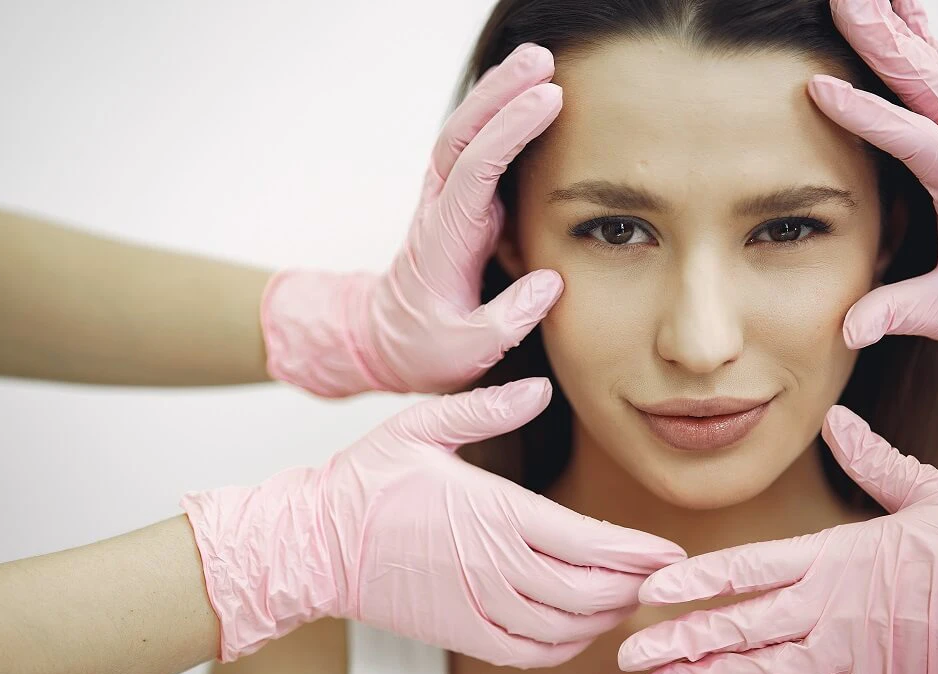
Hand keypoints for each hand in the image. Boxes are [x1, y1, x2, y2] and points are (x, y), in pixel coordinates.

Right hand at [184, 378, 685, 665]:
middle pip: (589, 591)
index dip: (637, 552)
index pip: (588, 541)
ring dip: (606, 617)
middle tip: (662, 576)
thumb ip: (485, 408)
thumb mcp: (421, 426)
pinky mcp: (460, 633)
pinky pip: (528, 654)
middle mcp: (494, 567)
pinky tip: (579, 630)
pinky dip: (564, 647)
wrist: (312, 544)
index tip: (668, 550)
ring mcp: (477, 607)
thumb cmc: (367, 480)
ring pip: (565, 626)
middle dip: (635, 586)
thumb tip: (538, 388)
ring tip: (630, 598)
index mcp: (493, 513)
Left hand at [261, 43, 566, 396]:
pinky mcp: (457, 203)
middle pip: (462, 134)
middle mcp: (439, 209)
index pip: (475, 169)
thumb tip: (552, 283)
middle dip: (500, 92)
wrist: (386, 342)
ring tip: (538, 61)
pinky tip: (524, 96)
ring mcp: (445, 201)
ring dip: (497, 95)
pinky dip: (496, 118)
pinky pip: (474, 150)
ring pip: (464, 134)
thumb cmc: (426, 349)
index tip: (548, 101)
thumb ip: (507, 320)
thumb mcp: (466, 351)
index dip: (510, 131)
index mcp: (442, 239)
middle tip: (543, 59)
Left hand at [617, 405, 937, 673]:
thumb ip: (875, 460)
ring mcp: (860, 656)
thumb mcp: (934, 491)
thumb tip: (840, 421)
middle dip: (681, 639)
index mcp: (842, 555)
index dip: (693, 580)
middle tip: (629, 654)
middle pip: (743, 626)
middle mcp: (839, 608)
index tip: (648, 592)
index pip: (749, 567)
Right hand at [811, 0, 937, 392]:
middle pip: (928, 80)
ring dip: (898, 25)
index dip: (867, 114)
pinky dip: (914, 39)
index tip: (820, 88)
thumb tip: (848, 332)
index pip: (915, 140)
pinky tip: (895, 12)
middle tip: (846, 0)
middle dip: (883, 37)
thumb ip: (895, 313)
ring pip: (935, 65)